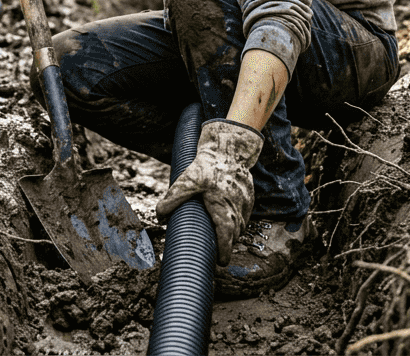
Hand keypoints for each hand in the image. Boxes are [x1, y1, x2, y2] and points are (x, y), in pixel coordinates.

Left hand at [155, 118, 262, 265]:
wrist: (228, 148)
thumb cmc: (207, 166)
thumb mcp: (186, 181)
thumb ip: (172, 199)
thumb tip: (159, 217)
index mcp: (223, 208)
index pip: (226, 236)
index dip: (224, 251)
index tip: (221, 262)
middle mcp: (237, 207)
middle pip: (235, 234)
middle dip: (228, 244)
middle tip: (219, 253)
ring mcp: (246, 201)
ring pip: (241, 224)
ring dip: (233, 233)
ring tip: (223, 238)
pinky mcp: (250, 195)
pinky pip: (246, 214)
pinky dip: (239, 220)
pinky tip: (231, 220)